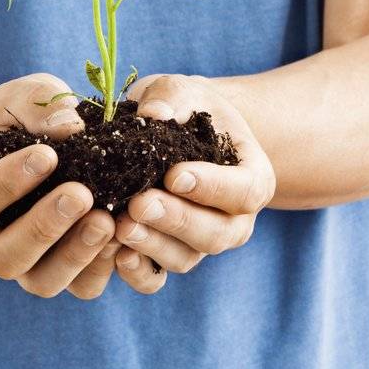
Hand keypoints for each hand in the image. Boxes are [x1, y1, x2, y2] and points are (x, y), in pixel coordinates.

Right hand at [0, 74, 120, 299]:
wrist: (22, 142)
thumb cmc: (13, 118)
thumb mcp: (16, 98)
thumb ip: (35, 104)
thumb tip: (70, 126)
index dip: (6, 183)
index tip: (46, 155)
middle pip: (4, 257)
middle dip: (43, 228)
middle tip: (80, 194)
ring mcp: (21, 264)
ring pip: (41, 281)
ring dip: (75, 255)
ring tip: (107, 221)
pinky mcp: (59, 271)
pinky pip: (80, 286)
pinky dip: (103, 266)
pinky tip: (123, 235)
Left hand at [111, 74, 275, 291]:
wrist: (172, 128)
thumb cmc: (184, 107)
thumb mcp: (183, 90)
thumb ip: (173, 97)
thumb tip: (155, 114)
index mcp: (252, 177)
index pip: (243, 191)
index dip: (212, 188)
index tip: (174, 174)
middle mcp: (234, 220)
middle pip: (215, 234)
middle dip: (176, 220)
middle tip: (140, 203)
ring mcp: (200, 243)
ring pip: (185, 258)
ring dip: (152, 244)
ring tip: (120, 226)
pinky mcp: (167, 257)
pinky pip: (157, 277)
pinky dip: (138, 272)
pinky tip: (116, 254)